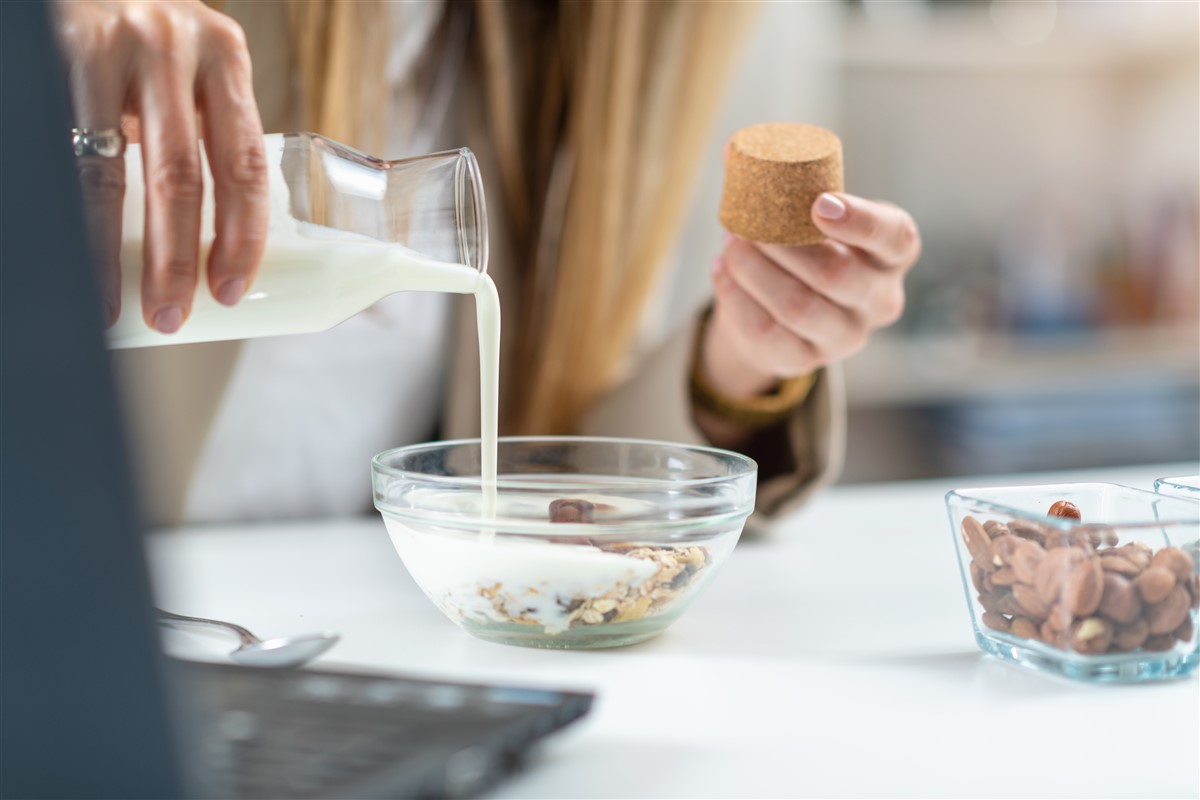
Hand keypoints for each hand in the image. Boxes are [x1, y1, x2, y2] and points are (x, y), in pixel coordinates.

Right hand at [53, 0, 267, 330]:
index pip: (244, 163)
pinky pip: (61, 149)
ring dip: (110, 250)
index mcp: (224, 56)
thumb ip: (207, 128)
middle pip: (180, 176)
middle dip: (176, 258)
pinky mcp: (51, 49)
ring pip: (107, 172)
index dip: (240, 235)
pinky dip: (72, 212)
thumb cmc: (148, 36)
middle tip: (173, 313)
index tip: (230, 288)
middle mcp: (170, 46)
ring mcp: (106, 45)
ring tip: (113, 305)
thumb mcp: (193, 67)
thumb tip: (213, 242)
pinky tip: (73, 250)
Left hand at [703, 191, 920, 401]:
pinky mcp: (807, 360)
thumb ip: (771, 178)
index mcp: (891, 253)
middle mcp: (880, 299)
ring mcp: (847, 336)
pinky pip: (767, 334)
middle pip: (835, 274)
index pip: (895, 237)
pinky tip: (721, 273)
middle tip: (746, 225)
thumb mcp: (798, 212)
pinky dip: (737, 299)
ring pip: (797, 307)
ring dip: (754, 271)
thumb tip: (732, 148)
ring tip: (729, 246)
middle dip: (783, 246)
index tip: (819, 204)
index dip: (861, 220)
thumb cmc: (799, 245)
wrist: (777, 309)